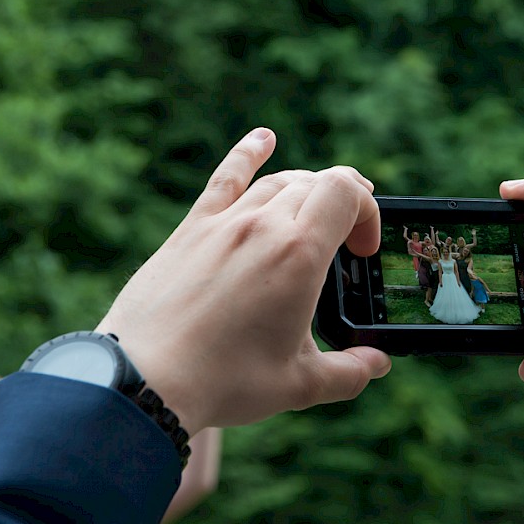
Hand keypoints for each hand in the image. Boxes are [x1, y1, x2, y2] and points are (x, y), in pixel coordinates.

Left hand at [96, 128, 390, 434]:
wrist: (145, 378)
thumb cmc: (223, 381)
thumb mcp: (299, 384)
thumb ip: (349, 372)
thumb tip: (377, 363)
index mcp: (299, 255)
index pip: (347, 193)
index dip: (368, 212)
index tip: (362, 252)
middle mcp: (262, 226)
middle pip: (316, 183)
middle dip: (342, 204)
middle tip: (347, 238)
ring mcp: (223, 223)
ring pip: (276, 181)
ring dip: (305, 188)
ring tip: (316, 207)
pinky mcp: (190, 230)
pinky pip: (225, 178)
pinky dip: (247, 153)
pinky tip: (263, 138)